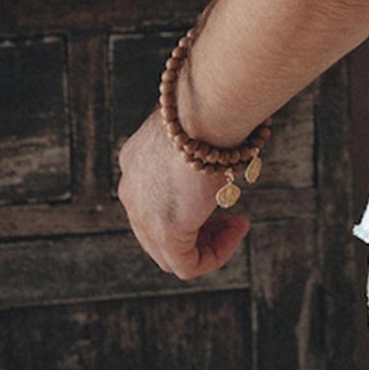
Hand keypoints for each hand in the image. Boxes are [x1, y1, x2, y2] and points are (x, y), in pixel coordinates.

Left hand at [117, 107, 250, 278]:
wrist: (204, 111)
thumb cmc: (209, 104)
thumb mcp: (197, 121)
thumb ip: (200, 137)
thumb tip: (225, 128)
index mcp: (135, 160)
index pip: (153, 196)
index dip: (187, 200)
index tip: (218, 189)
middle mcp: (131, 189)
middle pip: (156, 228)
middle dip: (195, 227)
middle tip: (229, 216)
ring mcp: (143, 213)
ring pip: (169, 252)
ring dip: (208, 242)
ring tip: (237, 224)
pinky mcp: (164, 232)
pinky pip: (187, 264)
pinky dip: (215, 254)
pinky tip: (238, 230)